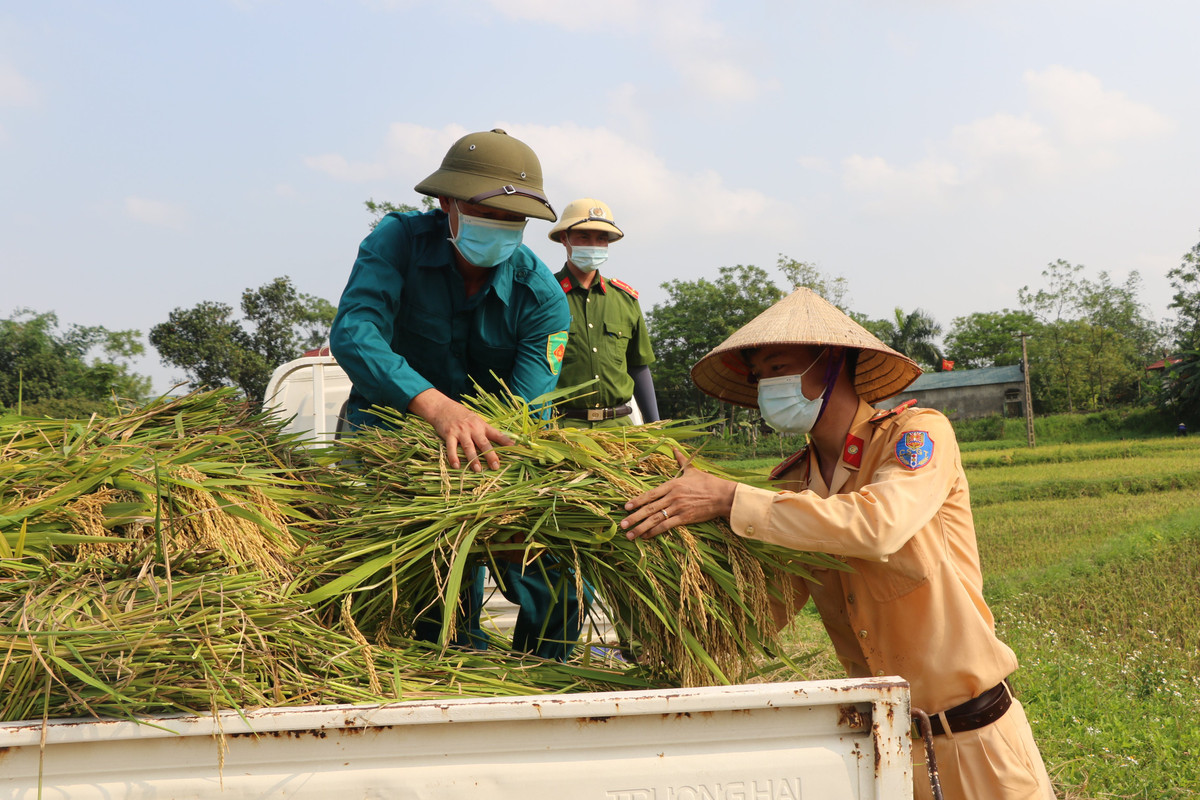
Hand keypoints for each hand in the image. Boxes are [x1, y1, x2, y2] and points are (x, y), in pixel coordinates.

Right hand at [409, 389, 513, 471]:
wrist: (443, 407)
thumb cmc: (462, 416)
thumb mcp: (476, 420)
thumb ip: (485, 431)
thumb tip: (498, 442)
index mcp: (482, 425)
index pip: (497, 434)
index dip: (506, 441)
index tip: (515, 448)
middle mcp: (473, 428)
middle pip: (484, 443)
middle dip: (490, 455)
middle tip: (496, 466)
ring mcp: (461, 431)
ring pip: (468, 447)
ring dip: (473, 459)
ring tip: (478, 469)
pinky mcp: (449, 434)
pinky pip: (451, 447)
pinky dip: (453, 457)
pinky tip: (456, 466)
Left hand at [620, 449, 737, 539]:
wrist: (723, 496)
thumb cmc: (708, 482)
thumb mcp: (692, 470)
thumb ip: (681, 460)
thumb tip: (674, 448)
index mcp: (672, 484)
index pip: (650, 494)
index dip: (636, 501)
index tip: (625, 507)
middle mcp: (672, 496)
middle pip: (649, 508)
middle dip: (633, 517)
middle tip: (622, 525)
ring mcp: (678, 508)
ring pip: (655, 519)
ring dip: (641, 528)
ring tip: (630, 535)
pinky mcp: (685, 518)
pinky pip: (666, 526)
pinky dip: (655, 532)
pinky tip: (646, 536)